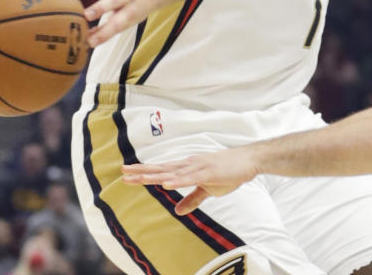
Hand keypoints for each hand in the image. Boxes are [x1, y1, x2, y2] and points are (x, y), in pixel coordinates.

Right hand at [69, 0, 166, 46]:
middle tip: (85, 15)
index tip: (89, 42)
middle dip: (100, 8)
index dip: (104, 34)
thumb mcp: (127, 21)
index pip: (116, 24)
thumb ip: (107, 29)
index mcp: (130, 11)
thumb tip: (87, 41)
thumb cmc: (136, 8)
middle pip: (113, 2)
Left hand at [121, 148, 260, 214]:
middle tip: (123, 173)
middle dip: (143, 172)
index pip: (162, 170)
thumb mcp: (208, 189)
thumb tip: (177, 211)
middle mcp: (190, 165)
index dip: (145, 172)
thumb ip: (192, 199)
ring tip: (139, 179)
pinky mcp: (209, 172)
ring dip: (156, 176)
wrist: (248, 160)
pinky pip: (191, 178)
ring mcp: (198, 167)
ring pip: (173, 172)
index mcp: (188, 168)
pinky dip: (178, 180)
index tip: (127, 174)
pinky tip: (166, 183)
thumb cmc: (229, 172)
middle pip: (162, 169)